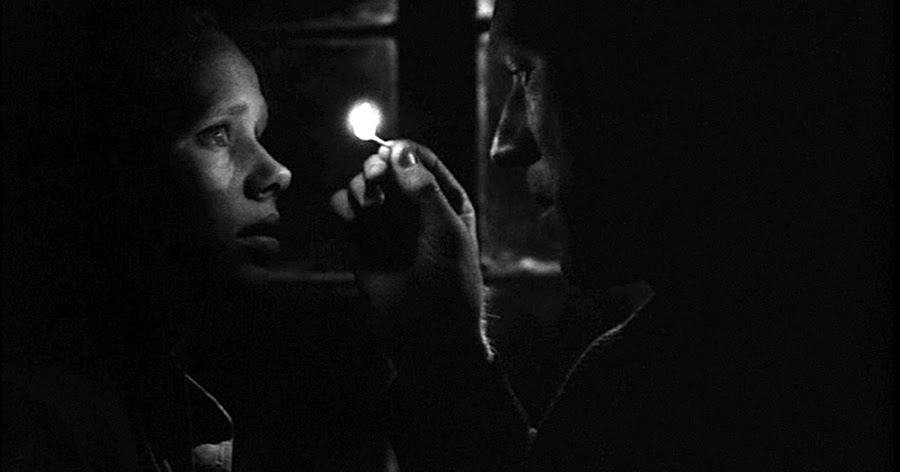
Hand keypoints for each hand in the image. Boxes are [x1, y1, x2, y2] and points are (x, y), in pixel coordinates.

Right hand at [331, 140, 488, 362]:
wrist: (428, 336)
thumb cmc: (449, 284)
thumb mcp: (446, 233)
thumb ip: (424, 191)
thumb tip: (399, 152)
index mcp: (446, 203)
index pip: (421, 161)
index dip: (403, 152)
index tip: (389, 153)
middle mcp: (415, 210)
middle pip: (387, 168)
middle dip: (377, 167)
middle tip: (374, 177)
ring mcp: (387, 227)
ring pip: (363, 187)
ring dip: (360, 188)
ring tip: (369, 208)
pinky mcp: (361, 244)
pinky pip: (344, 211)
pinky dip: (342, 206)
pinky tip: (351, 216)